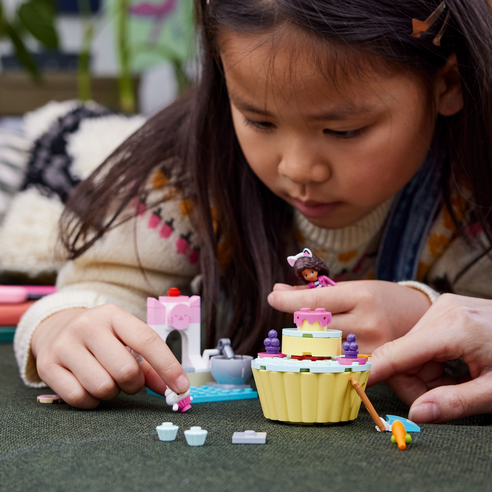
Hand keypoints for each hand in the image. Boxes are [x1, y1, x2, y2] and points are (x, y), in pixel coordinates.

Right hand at [31, 304, 189, 408]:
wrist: (55, 328)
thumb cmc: (101, 338)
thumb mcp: (126, 340)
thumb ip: (150, 365)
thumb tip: (174, 388)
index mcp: (113, 315)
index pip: (146, 340)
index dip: (168, 366)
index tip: (181, 387)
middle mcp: (88, 325)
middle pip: (125, 371)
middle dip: (134, 384)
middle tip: (129, 381)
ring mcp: (65, 345)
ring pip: (103, 387)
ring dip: (111, 392)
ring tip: (106, 379)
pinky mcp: (47, 365)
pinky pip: (79, 398)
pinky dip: (91, 401)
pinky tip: (88, 386)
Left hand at [267, 280, 430, 352]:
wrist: (420, 316)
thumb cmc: (381, 298)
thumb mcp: (352, 287)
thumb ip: (315, 292)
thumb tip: (278, 290)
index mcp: (361, 296)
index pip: (314, 301)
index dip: (287, 300)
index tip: (273, 297)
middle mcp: (367, 322)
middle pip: (314, 328)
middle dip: (299, 324)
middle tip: (297, 320)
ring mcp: (372, 347)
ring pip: (324, 349)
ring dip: (310, 343)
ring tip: (313, 334)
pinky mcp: (376, 366)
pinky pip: (340, 364)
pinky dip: (327, 358)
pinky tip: (324, 351)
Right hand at [369, 294, 491, 422]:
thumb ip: (455, 403)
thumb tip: (416, 415)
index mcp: (454, 328)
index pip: (398, 352)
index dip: (374, 371)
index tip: (351, 383)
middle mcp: (443, 311)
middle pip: (405, 353)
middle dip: (415, 380)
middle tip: (439, 399)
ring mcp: (444, 307)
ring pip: (412, 348)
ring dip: (424, 371)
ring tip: (456, 381)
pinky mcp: (446, 309)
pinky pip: (423, 339)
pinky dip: (431, 359)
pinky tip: (453, 366)